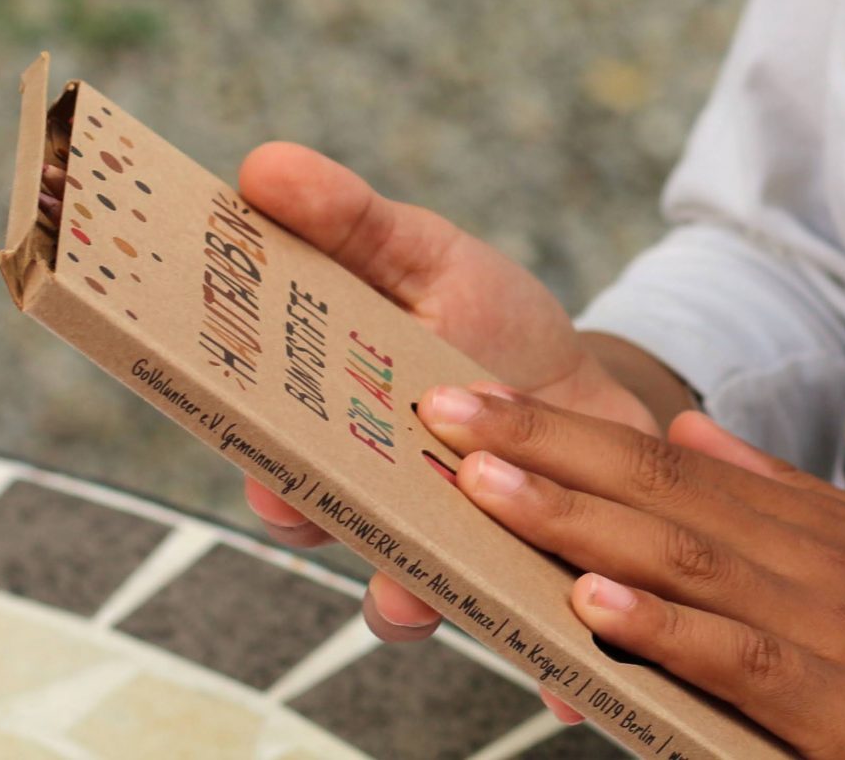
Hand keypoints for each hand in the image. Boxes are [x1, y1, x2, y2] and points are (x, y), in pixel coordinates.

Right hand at [102, 144, 685, 643]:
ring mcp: (444, 548)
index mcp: (330, 428)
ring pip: (413, 595)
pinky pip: (522, 632)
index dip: (262, 464)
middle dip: (333, 536)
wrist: (582, 385)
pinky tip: (576, 677)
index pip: (268, 453)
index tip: (265, 458)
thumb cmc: (483, 321)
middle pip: (328, 534)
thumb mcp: (423, 255)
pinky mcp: (521, 581)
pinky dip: (547, 659)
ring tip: (434, 595)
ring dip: (420, 600)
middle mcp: (373, 503)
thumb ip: (348, 221)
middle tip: (348, 535)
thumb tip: (264, 168)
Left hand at [412, 385, 844, 759]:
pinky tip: (597, 603)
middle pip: (650, 492)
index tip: (465, 395)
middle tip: (436, 410)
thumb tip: (690, 435)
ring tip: (484, 483)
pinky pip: (738, 658)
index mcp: (792, 524)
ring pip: (679, 559)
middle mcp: (795, 558)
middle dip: (536, 450)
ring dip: (575, 518)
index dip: (556, 427)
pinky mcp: (835, 703)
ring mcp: (815, 626)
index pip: (655, 461)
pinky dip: (666, 627)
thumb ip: (773, 492)